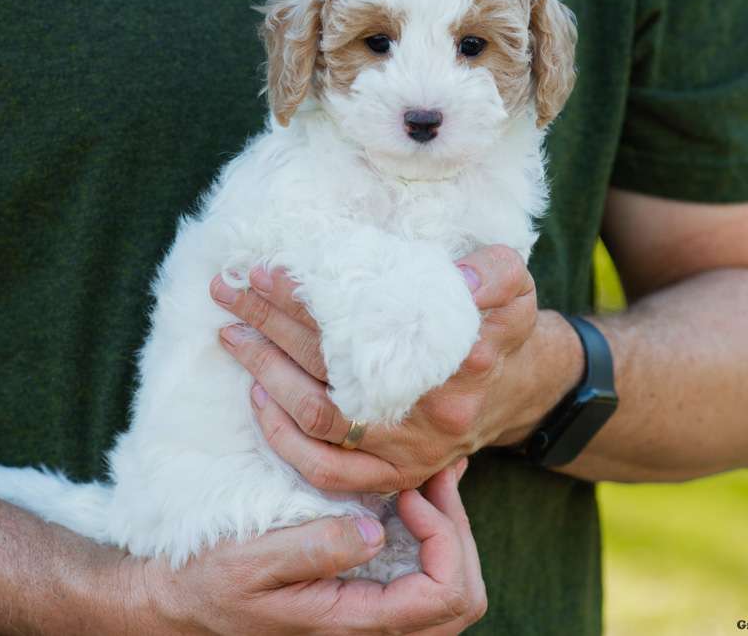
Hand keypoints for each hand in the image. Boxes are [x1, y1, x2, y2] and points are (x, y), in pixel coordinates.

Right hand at [123, 463, 485, 634]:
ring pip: (452, 589)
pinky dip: (435, 529)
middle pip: (462, 597)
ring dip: (451, 529)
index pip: (442, 595)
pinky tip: (419, 488)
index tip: (409, 493)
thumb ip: (313, 550)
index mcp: (353, 620)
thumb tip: (376, 532)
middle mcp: (373, 624)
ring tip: (430, 476)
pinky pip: (426, 574)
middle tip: (431, 477)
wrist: (188, 600)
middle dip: (459, 531)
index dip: (443, 538)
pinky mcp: (368, 593)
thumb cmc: (214, 581)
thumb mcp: (252, 561)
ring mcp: (374, 611)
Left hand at [211, 245, 583, 492]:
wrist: (516, 388)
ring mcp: (411, 448)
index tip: (266, 272)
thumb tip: (461, 279)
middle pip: (332, 362)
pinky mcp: (396, 475)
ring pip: (321, 416)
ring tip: (233, 333)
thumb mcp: (514, 284)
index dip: (308, 297)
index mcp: (462, 354)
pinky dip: (284, 439)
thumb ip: (493, 272)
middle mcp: (434, 407)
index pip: (365, 321)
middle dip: (271, 322)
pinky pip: (328, 471)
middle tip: (230, 291)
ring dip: (267, 373)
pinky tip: (257, 398)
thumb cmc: (496, 324)